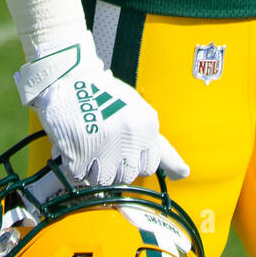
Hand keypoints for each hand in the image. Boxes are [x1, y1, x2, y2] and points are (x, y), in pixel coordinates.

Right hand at [14, 32, 188, 186]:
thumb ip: (157, 144)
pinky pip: (81, 176)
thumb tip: (185, 173)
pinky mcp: (82, 153)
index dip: (136, 160)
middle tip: (104, 145)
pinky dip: (76, 166)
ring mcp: (106, 147)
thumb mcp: (137, 111)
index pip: (150, 164)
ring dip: (95, 169)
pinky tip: (76, 145)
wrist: (70, 76)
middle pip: (128, 176)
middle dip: (116, 166)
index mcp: (147, 125)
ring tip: (89, 144)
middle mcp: (131, 137)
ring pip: (105, 180)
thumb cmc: (105, 93)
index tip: (138, 154)